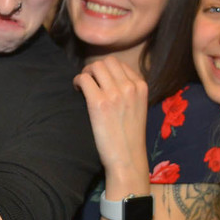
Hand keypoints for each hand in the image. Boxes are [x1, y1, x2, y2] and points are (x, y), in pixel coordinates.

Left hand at [73, 57, 148, 178]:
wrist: (127, 158)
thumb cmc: (130, 136)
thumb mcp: (139, 107)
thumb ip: (130, 91)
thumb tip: (110, 79)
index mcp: (141, 86)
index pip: (120, 64)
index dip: (107, 70)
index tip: (100, 80)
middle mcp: (130, 87)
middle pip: (107, 61)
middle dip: (96, 68)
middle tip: (89, 81)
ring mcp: (115, 94)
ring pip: (95, 66)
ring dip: (86, 73)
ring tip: (83, 85)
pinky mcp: (99, 103)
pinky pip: (84, 79)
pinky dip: (77, 81)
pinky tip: (77, 90)